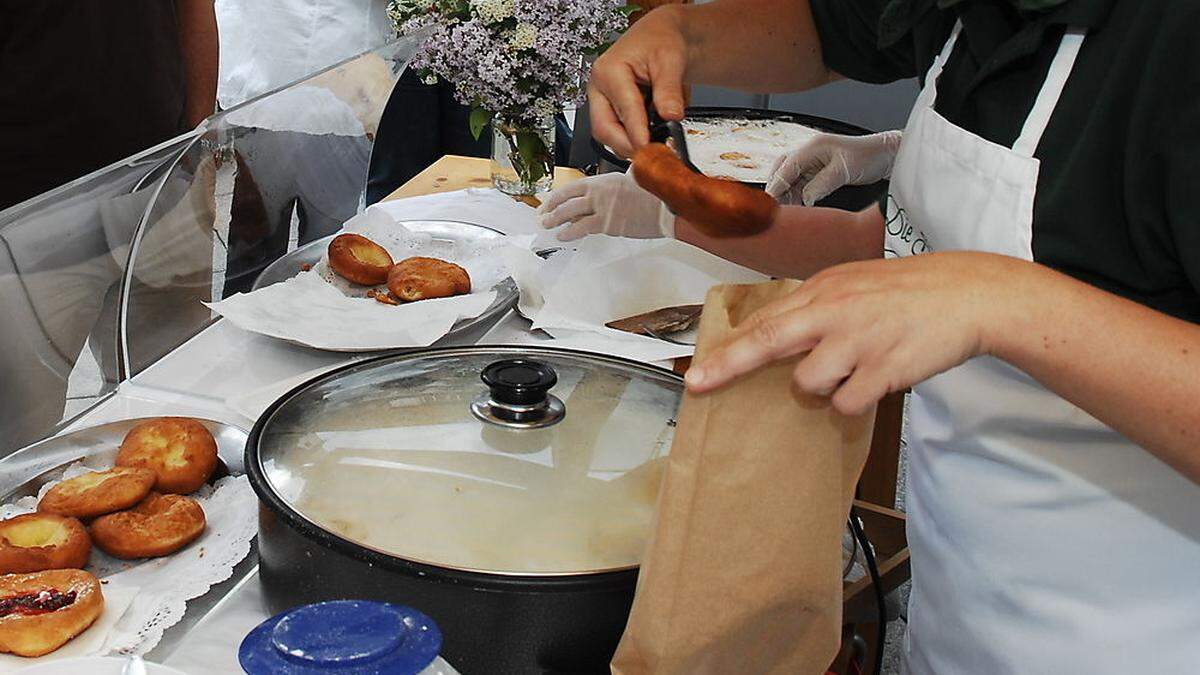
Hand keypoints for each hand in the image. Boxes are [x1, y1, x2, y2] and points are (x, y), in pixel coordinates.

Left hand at [538, 171, 673, 239]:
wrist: (667, 208)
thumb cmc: (657, 195)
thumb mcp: (638, 179)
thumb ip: (625, 179)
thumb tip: (626, 178)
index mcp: (606, 180)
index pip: (575, 186)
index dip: (559, 195)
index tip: (550, 200)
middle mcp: (600, 191)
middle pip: (568, 199)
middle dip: (552, 207)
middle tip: (544, 214)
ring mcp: (602, 207)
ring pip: (570, 212)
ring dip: (556, 220)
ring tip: (548, 225)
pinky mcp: (607, 223)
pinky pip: (582, 228)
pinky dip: (570, 233)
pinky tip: (563, 236)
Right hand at [588, 6, 687, 157]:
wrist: (660, 37)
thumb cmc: (660, 41)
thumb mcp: (671, 60)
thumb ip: (669, 89)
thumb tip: (671, 115)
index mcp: (609, 71)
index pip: (623, 110)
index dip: (637, 133)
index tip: (649, 149)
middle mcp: (599, 87)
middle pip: (604, 129)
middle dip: (628, 145)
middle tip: (653, 155)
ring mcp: (602, 100)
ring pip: (607, 135)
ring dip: (630, 143)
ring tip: (655, 142)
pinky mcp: (609, 111)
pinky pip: (616, 133)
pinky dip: (633, 138)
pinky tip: (650, 134)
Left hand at [684, 252, 1034, 414]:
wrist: (966, 294)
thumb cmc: (905, 291)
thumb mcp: (852, 284)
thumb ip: (813, 308)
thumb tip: (769, 333)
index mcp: (822, 290)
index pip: (763, 321)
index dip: (727, 347)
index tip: (696, 369)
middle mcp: (834, 312)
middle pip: (767, 343)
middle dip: (727, 367)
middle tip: (697, 385)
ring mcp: (858, 341)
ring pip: (808, 384)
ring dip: (820, 387)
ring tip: (852, 366)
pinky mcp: (883, 370)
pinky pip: (846, 403)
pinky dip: (852, 401)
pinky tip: (875, 379)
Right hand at [765, 131, 901, 205]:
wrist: (884, 155)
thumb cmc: (868, 156)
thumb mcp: (844, 171)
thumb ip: (822, 184)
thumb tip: (805, 199)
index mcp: (813, 147)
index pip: (786, 166)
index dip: (776, 185)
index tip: (770, 202)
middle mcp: (808, 153)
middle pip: (781, 171)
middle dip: (776, 190)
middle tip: (773, 210)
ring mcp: (811, 162)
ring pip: (788, 179)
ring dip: (785, 195)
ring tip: (784, 213)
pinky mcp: (816, 172)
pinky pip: (799, 185)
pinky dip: (795, 197)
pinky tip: (796, 209)